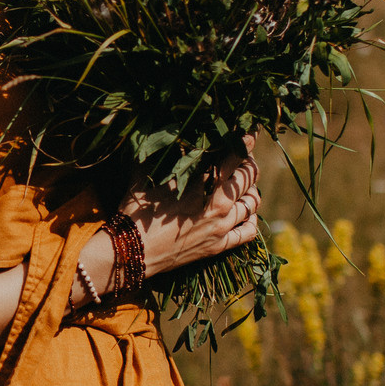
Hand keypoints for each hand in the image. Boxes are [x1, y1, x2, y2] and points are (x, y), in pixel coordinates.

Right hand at [121, 144, 260, 278]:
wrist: (132, 253)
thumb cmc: (136, 212)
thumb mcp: (144, 176)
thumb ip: (158, 155)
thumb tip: (163, 133)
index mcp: (202, 185)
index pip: (233, 156)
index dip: (244, 141)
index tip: (249, 132)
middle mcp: (218, 205)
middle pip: (248, 177)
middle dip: (248, 163)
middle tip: (244, 157)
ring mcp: (221, 228)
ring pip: (252, 202)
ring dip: (251, 188)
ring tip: (245, 182)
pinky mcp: (218, 247)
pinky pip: (248, 232)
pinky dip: (252, 219)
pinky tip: (248, 212)